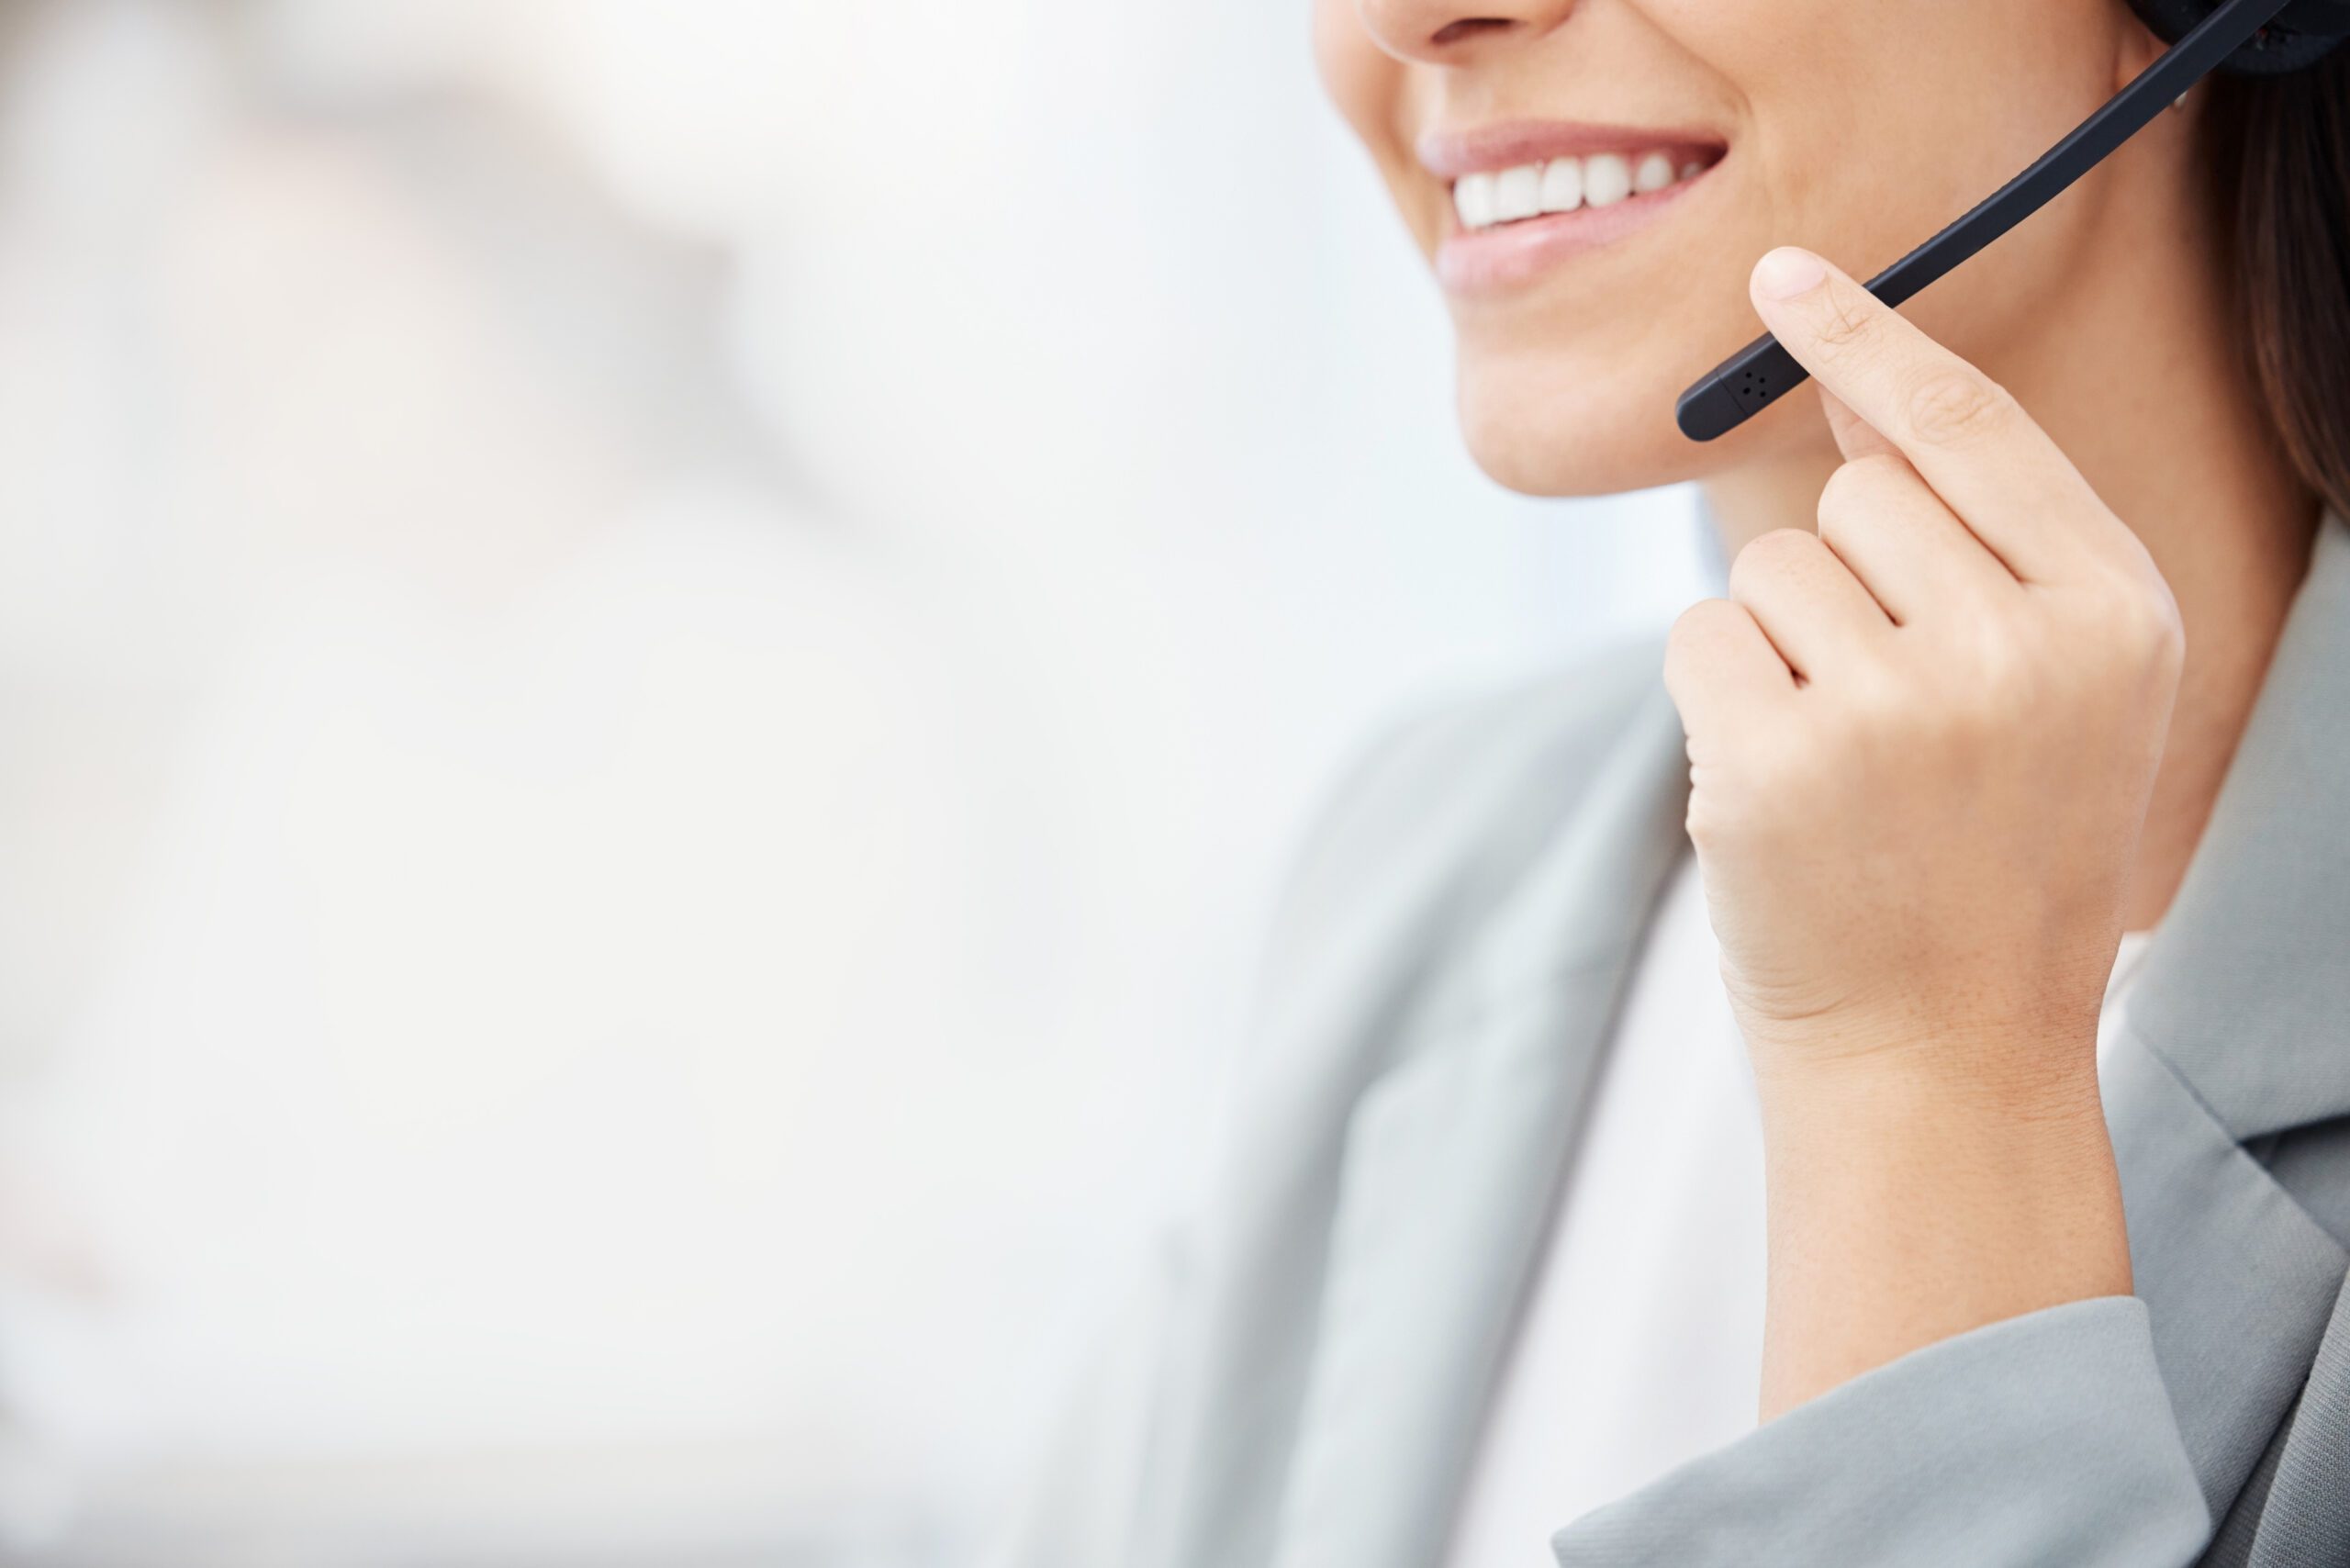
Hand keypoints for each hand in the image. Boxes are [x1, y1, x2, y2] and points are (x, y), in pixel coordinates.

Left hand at [1666, 248, 2184, 1092]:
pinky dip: (1718, 703)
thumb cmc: (1984, 865)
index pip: (1970, 422)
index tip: (1784, 276)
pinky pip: (1701, 638)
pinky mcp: (1783, 760)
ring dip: (1777, 651)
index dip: (1870, 335)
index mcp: (2117, 612)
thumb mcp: (2057, 694)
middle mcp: (2026, 646)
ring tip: (1843, 773)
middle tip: (1887, 720)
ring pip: (1769, 565)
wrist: (1940, 1058)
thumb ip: (1987, 540)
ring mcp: (1903, 705)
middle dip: (1842, 583)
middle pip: (1855, 493)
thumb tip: (1854, 369)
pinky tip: (1778, 796)